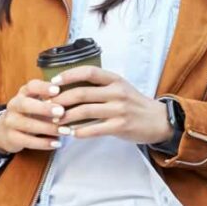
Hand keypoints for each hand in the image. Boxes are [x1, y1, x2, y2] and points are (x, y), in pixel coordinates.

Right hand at [0, 79, 64, 153]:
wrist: (5, 131)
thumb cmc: (29, 113)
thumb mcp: (36, 103)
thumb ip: (50, 99)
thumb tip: (71, 98)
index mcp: (23, 93)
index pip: (31, 86)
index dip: (43, 87)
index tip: (57, 90)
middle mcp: (13, 105)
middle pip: (25, 105)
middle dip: (44, 108)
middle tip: (61, 112)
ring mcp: (10, 122)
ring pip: (28, 125)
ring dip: (48, 128)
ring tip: (65, 131)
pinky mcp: (11, 138)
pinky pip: (28, 141)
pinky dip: (44, 143)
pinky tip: (57, 143)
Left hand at [51, 65, 173, 144]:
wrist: (159, 120)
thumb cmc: (134, 104)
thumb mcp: (120, 87)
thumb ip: (100, 86)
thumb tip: (69, 87)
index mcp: (115, 79)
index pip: (88, 71)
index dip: (68, 75)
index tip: (53, 82)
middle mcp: (117, 92)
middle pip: (82, 93)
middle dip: (60, 100)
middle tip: (48, 106)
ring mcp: (119, 109)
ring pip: (84, 111)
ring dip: (66, 117)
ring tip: (55, 121)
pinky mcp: (120, 126)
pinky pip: (94, 129)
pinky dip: (79, 132)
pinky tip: (71, 133)